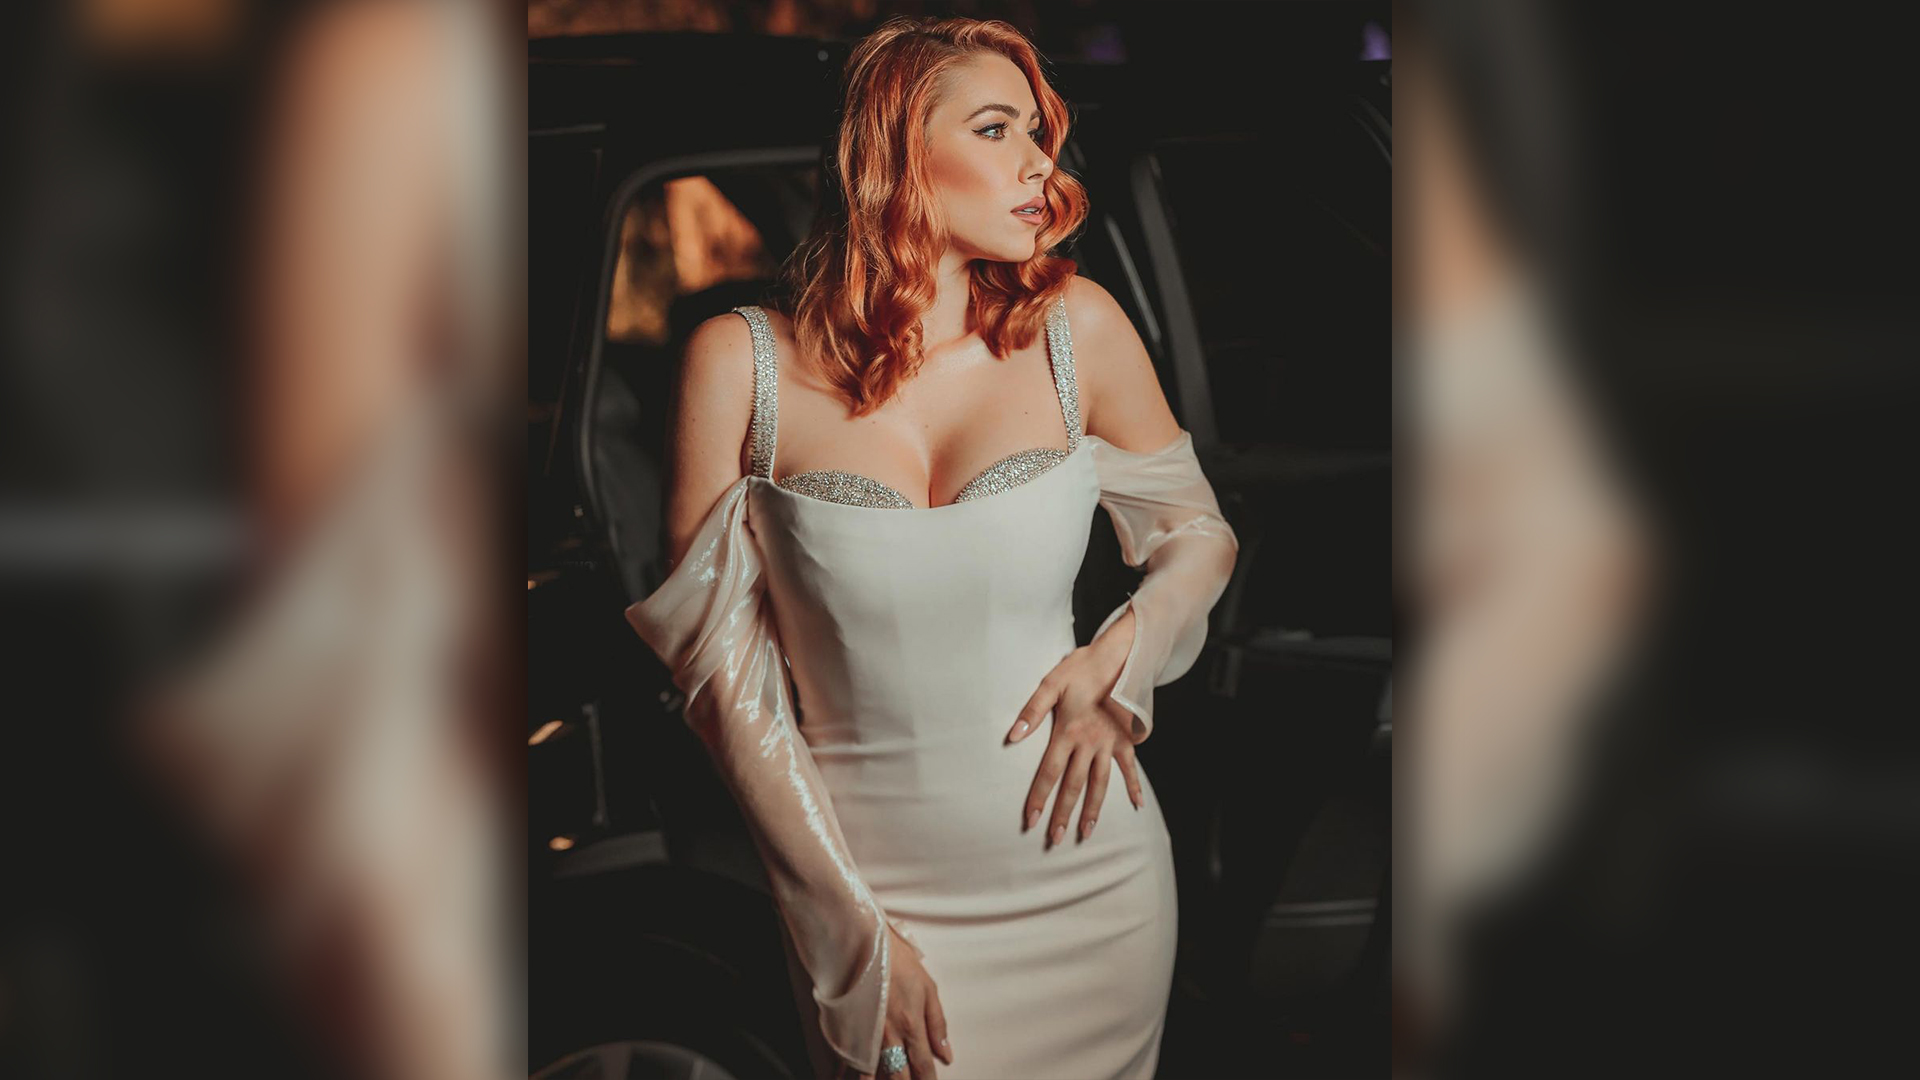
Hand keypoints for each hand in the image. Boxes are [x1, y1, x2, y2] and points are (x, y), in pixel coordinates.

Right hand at [844, 923, 951, 1079]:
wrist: (862, 941)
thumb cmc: (897, 960)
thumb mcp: (927, 987)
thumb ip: (937, 1024)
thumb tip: (947, 1054)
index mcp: (911, 1025)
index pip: (922, 1066)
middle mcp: (888, 1036)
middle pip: (897, 1076)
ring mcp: (864, 1035)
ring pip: (870, 1075)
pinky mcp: (845, 1030)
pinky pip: (847, 1062)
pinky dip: (849, 1074)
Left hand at [1006, 613, 1143, 847]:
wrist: (1121, 655)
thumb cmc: (1082, 667)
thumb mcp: (1051, 682)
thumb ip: (1032, 710)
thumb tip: (1012, 736)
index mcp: (1068, 732)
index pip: (1049, 772)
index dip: (1039, 797)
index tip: (1031, 820)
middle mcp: (1089, 743)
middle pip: (1073, 785)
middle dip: (1063, 813)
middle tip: (1056, 839)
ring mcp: (1110, 744)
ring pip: (1100, 784)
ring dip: (1093, 810)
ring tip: (1086, 833)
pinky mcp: (1126, 740)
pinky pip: (1130, 768)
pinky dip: (1133, 786)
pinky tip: (1138, 806)